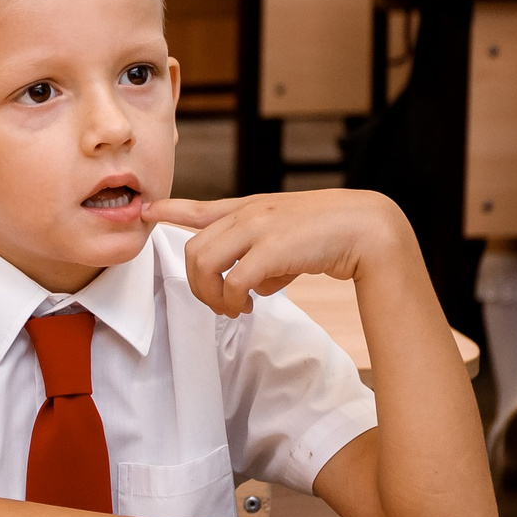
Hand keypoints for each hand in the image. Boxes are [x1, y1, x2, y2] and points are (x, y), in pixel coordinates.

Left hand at [145, 188, 414, 317]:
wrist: (369, 228)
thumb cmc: (331, 236)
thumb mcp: (291, 241)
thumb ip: (265, 259)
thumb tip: (251, 289)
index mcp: (253, 208)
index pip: (202, 207)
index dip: (171, 210)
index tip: (147, 212)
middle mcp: (249, 213)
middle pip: (194, 249)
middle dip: (196, 283)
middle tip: (217, 304)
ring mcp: (258, 228)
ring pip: (204, 263)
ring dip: (210, 294)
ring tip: (232, 309)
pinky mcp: (272, 249)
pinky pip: (233, 280)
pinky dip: (232, 299)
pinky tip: (248, 307)